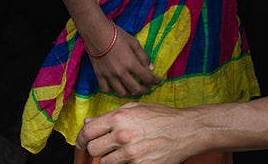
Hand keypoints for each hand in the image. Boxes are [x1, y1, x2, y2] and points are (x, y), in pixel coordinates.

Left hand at [76, 102, 197, 163]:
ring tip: (124, 152)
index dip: (80, 139)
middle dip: (97, 149)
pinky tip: (135, 157)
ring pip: (106, 162)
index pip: (87, 132)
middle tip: (105, 148)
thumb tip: (88, 122)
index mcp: (118, 118)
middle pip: (94, 149)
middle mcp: (122, 135)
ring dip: (111, 159)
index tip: (81, 143)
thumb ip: (109, 116)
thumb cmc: (161, 117)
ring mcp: (131, 153)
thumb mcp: (134, 108)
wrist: (186, 131)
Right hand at [87, 24, 161, 95]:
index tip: (160, 81)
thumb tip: (150, 69)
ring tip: (134, 89)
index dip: (156, 81)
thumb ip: (143, 57)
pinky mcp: (99, 75)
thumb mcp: (134, 43)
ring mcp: (109, 75)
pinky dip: (113, 91)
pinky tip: (117, 88)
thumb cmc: (117, 35)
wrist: (96, 33)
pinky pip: (106, 89)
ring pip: (121, 92)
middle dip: (145, 90)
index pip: (147, 78)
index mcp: (130, 63)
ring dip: (130, 93)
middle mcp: (120, 73)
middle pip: (136, 89)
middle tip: (148, 88)